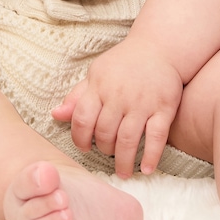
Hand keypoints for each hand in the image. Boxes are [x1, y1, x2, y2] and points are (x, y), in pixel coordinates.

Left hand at [52, 38, 182, 177]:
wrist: (159, 47)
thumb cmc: (123, 63)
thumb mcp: (97, 73)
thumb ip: (77, 96)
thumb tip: (55, 115)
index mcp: (99, 86)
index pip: (82, 119)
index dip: (80, 138)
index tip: (85, 147)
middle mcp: (119, 95)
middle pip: (105, 133)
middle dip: (104, 149)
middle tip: (107, 154)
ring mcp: (142, 102)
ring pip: (128, 140)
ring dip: (124, 161)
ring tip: (122, 172)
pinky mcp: (164, 107)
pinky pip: (157, 137)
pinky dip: (151, 156)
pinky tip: (146, 169)